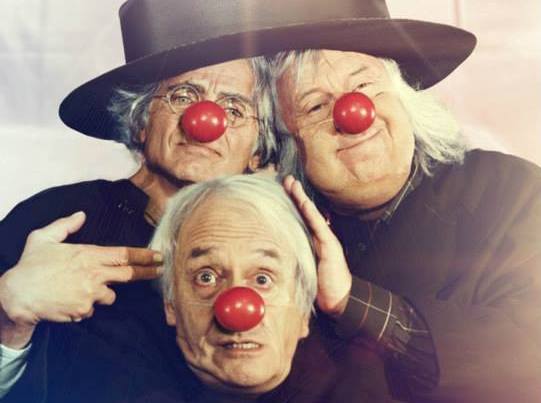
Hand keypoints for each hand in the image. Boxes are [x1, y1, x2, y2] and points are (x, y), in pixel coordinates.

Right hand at [0, 211, 161, 347]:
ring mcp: (90, 295)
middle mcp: (94, 275)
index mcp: (88, 255)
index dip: (145, 255)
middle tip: (160, 270)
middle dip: (148, 272)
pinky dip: (85, 306)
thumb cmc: (30, 266)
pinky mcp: (84, 311)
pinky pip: (92, 309)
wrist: (17, 296)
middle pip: (129, 274)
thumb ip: (65, 225)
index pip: (125, 254)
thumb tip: (82, 215)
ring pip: (110, 295)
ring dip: (103, 292)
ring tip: (79, 288)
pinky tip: (69, 299)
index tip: (159, 256)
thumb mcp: (43, 238)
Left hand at [283, 176, 351, 316]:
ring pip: (312, 215)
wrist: (339, 298)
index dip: (292, 202)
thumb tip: (274, 251)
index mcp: (312, 240)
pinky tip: (305, 204)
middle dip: (296, 194)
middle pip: (306, 211)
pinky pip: (319, 227)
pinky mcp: (330, 247)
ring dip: (302, 198)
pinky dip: (312, 215)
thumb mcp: (302, 268)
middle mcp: (319, 236)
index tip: (281, 189)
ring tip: (293, 185)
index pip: (300, 217)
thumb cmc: (320, 285)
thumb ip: (292, 258)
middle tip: (285, 179)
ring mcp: (326, 240)